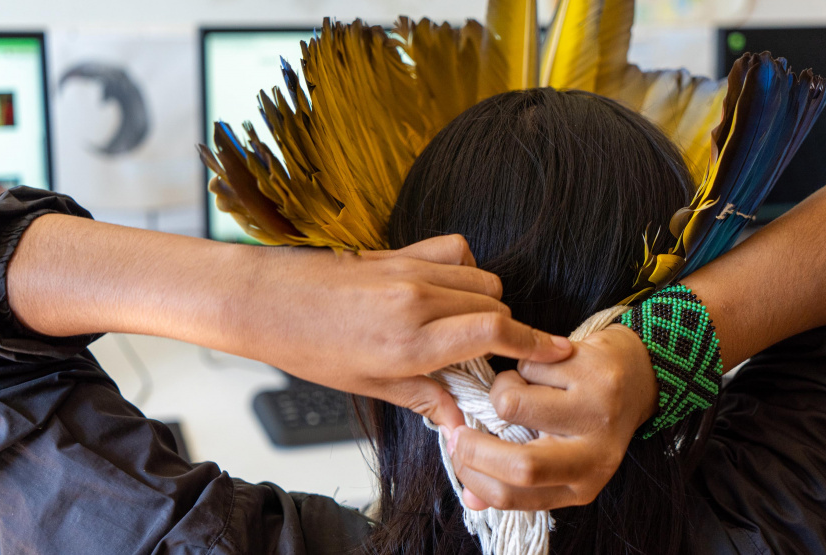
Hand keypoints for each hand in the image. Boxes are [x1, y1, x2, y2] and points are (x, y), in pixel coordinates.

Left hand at [8, 215, 572, 429]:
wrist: (267, 301)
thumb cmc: (310, 347)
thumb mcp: (368, 385)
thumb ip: (424, 398)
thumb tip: (458, 419)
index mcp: (413, 340)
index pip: (495, 333)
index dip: (534, 343)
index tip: (559, 350)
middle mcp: (419, 300)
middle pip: (495, 304)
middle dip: (504, 331)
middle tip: (488, 355)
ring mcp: (411, 269)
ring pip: (481, 277)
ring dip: (486, 302)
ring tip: (464, 326)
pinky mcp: (400, 251)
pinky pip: (455, 250)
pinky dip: (465, 269)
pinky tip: (447, 290)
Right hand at [444, 324, 657, 509]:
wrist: (639, 372)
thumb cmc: (587, 417)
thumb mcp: (560, 457)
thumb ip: (516, 479)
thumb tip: (470, 499)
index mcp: (583, 485)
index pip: (513, 496)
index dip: (471, 476)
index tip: (455, 454)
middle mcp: (596, 455)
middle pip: (521, 465)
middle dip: (474, 447)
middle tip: (459, 430)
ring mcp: (598, 412)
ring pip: (512, 404)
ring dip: (500, 391)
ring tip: (517, 387)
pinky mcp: (595, 371)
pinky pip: (528, 366)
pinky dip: (524, 364)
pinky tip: (542, 367)